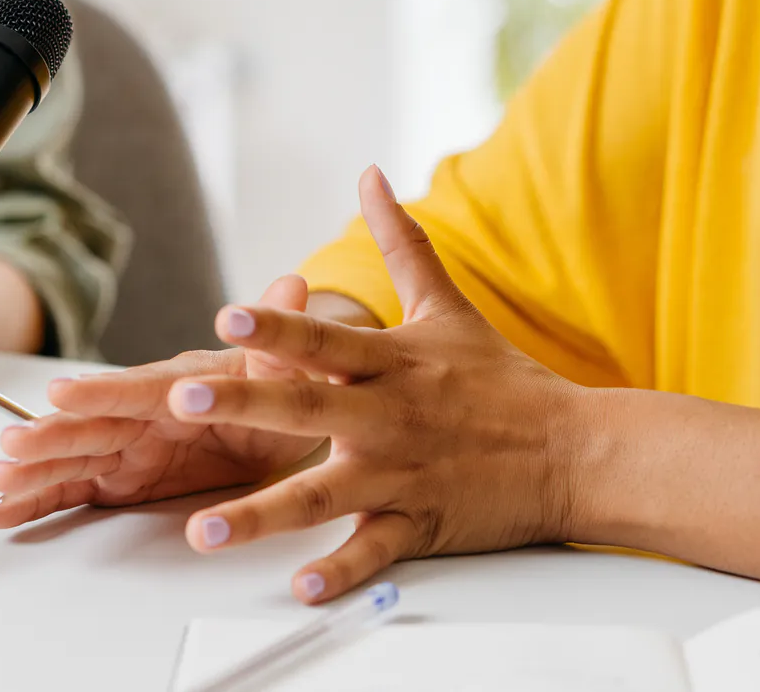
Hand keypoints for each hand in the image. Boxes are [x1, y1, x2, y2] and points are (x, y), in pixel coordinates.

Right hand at [0, 277, 325, 528]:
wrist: (277, 416)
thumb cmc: (272, 385)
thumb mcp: (284, 364)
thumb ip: (278, 334)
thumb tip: (292, 285)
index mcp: (171, 387)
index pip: (133, 390)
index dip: (99, 393)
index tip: (63, 393)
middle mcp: (138, 417)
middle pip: (88, 426)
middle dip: (49, 435)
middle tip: (13, 444)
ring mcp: (124, 449)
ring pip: (70, 459)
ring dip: (34, 469)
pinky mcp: (119, 481)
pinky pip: (73, 492)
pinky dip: (37, 503)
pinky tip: (1, 512)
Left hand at [164, 166, 586, 603]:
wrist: (576, 452)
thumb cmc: (503, 379)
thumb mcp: (448, 304)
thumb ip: (401, 240)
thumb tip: (370, 173)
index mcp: (389, 363)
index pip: (323, 339)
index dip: (276, 323)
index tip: (227, 313)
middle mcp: (387, 418)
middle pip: (305, 408)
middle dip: (242, 403)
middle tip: (183, 398)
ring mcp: (401, 476)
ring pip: (321, 496)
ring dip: (261, 514)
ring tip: (204, 531)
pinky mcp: (420, 526)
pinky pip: (372, 553)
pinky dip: (339, 572)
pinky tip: (299, 588)